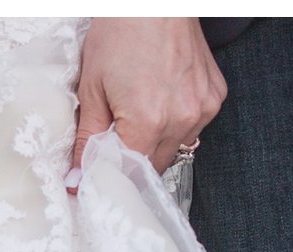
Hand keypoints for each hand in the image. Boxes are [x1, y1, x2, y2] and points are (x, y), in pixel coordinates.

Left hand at [72, 18, 224, 185]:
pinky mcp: (215, 97)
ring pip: (175, 150)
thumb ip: (87, 138)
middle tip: (115, 140)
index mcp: (147, 122)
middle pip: (153, 168)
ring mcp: (202, 108)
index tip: (97, 173)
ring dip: (155, 145)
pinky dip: (176, 124)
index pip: (128, 174)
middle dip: (132, 162)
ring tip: (139, 113)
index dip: (110, 175)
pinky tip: (162, 100)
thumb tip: (78, 178)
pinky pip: (193, 128)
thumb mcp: (92, 86)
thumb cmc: (121, 31)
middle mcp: (181, 119)